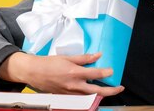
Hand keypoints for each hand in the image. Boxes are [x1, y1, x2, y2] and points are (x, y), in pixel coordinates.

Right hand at [0, 52, 123, 95]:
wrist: (32, 72)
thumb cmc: (49, 63)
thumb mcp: (67, 57)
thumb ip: (84, 58)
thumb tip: (98, 55)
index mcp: (74, 73)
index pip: (95, 74)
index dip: (106, 72)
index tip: (112, 71)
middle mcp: (73, 85)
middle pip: (96, 91)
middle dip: (110, 91)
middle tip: (120, 88)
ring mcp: (69, 93)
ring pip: (89, 96)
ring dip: (101, 94)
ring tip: (110, 90)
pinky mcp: (65, 96)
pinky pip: (81, 97)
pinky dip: (89, 95)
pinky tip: (94, 92)